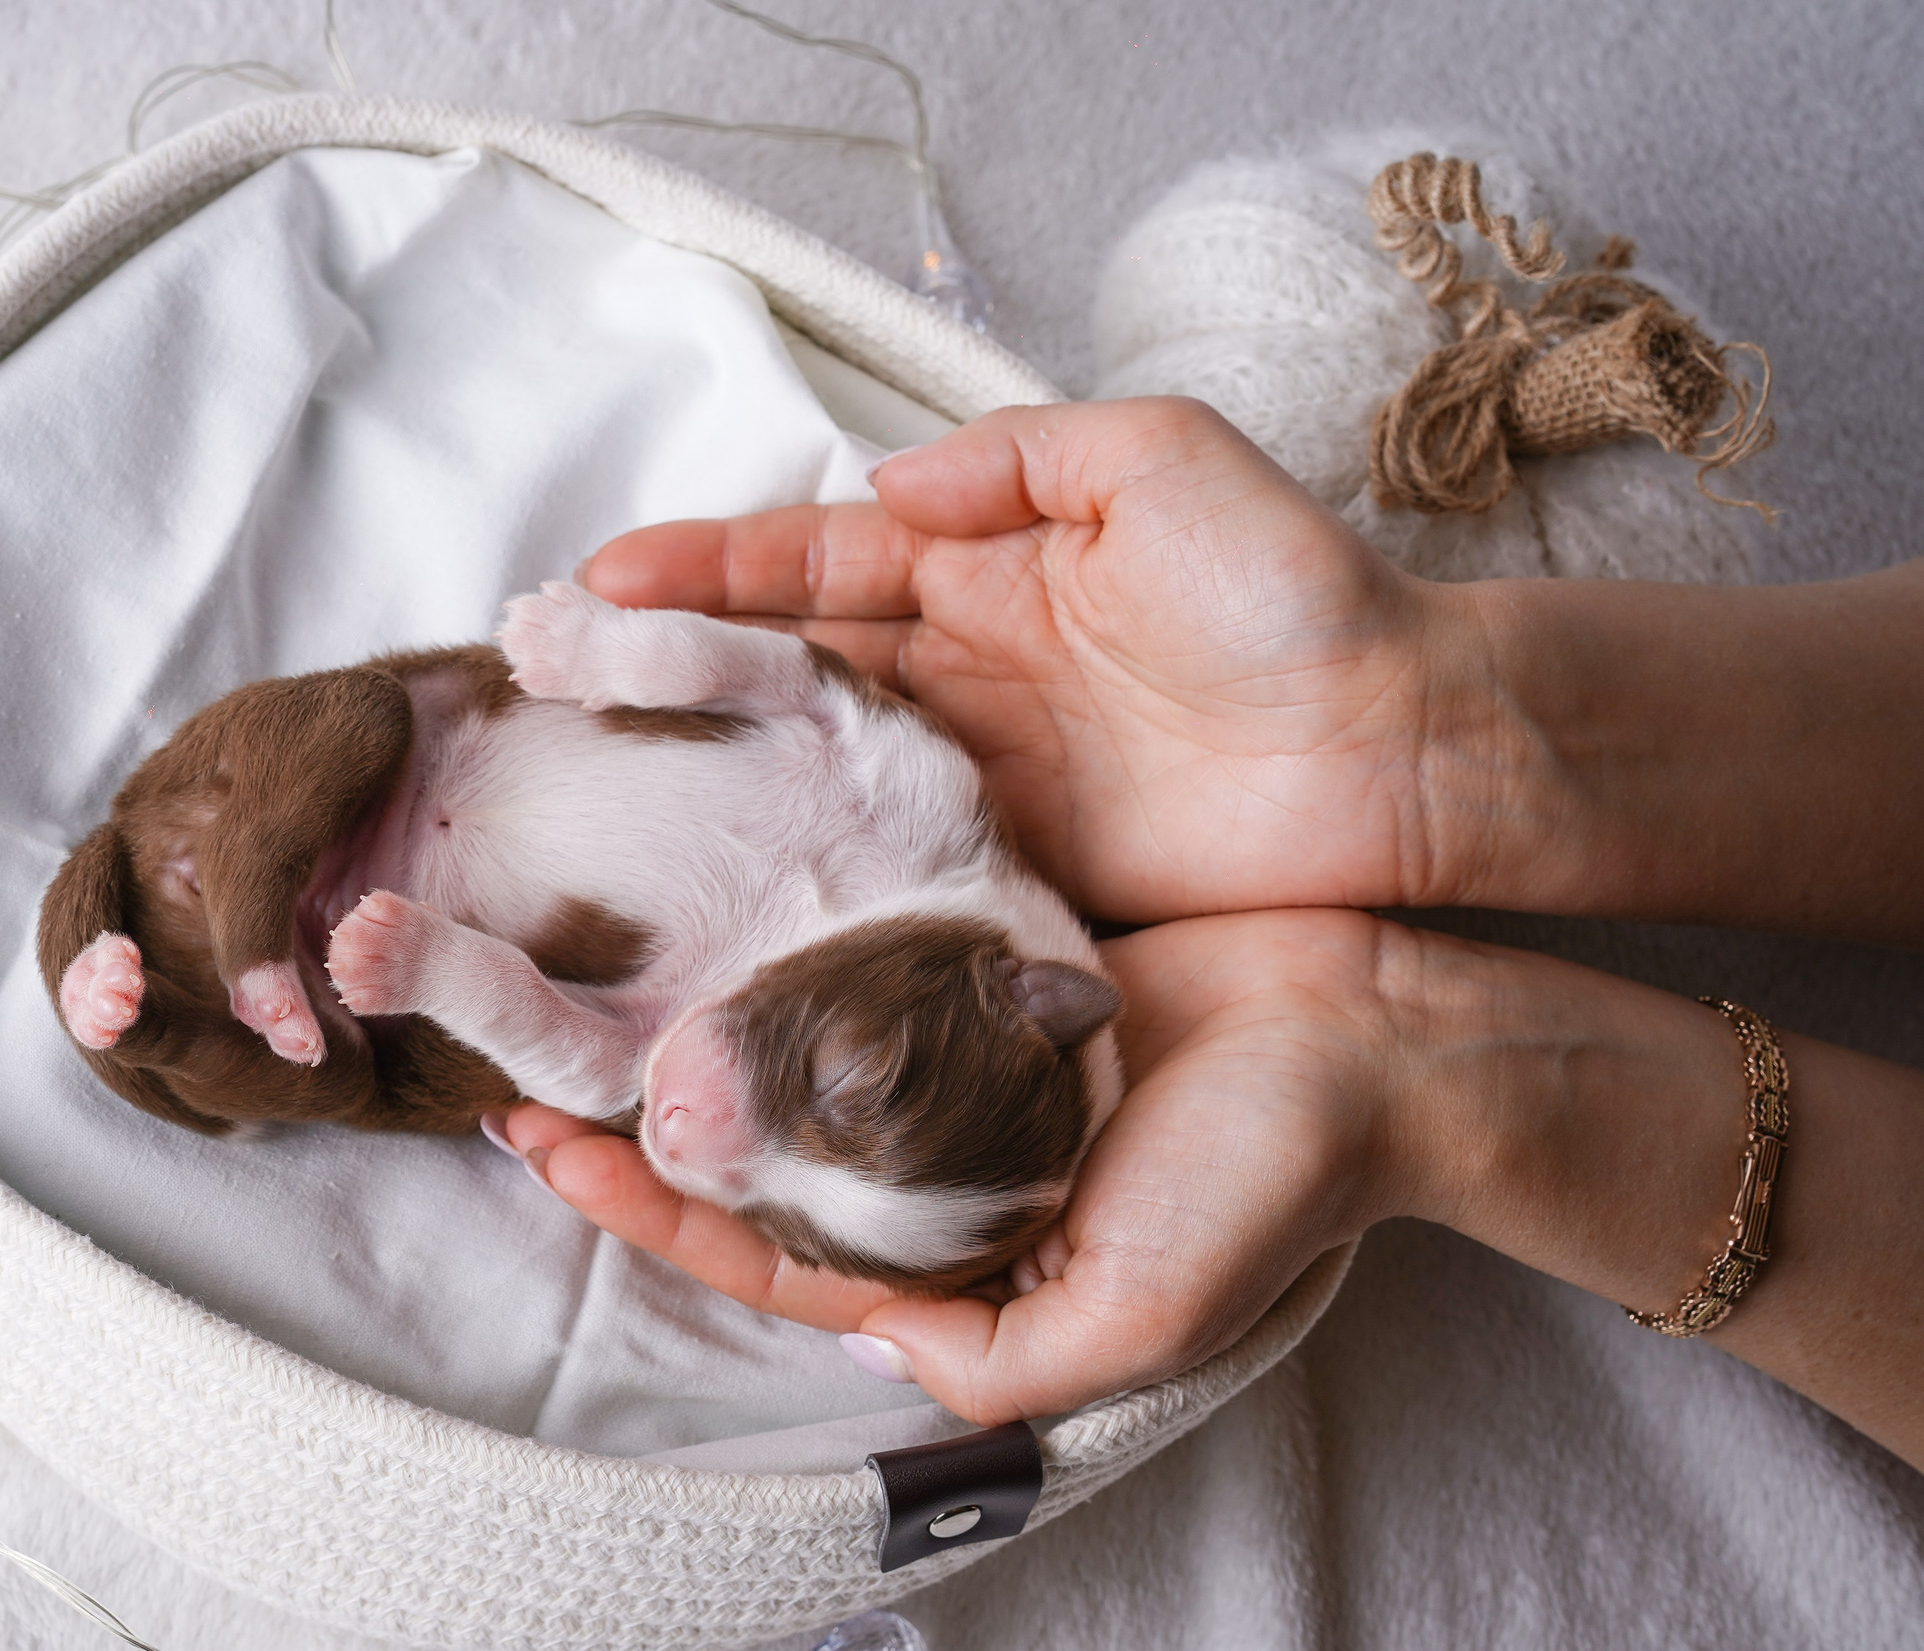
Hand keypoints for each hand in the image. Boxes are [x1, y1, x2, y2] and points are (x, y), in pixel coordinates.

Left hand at [501, 909, 1421, 1424]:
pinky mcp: (990, 960)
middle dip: (638, 1113)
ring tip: (582, 966)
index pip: (763, 1247)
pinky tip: (715, 895)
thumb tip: (865, 1353)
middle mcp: (938, 1162)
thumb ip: (992, 1360)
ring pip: (792, 1044)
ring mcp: (958, 1056)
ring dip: (693, 1017)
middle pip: (754, 1147)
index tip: (541, 1143)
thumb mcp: (1134, 1318)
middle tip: (515, 1052)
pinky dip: (789, 936)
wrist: (1382, 1038)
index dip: (648, 1204)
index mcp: (955, 1260)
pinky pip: (866, 952)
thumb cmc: (1270, 1181)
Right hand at [579, 400, 1490, 922]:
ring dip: (711, 775)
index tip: (602, 580)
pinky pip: (884, 865)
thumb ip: (1027, 453)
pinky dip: (802, 873)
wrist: (1404, 757)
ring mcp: (976, 779)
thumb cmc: (1297, 596)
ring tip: (596, 790)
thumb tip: (889, 477)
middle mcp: (961, 673)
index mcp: (986, 566)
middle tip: (555, 685)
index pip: (815, 561)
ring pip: (813, 770)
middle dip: (673, 670)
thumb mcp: (1170, 462)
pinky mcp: (1004, 873)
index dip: (708, 569)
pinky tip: (723, 889)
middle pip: (787, 667)